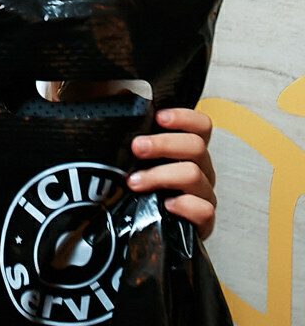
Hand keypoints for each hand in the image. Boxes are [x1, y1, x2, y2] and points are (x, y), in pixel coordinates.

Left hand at [128, 106, 216, 238]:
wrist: (140, 230)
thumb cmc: (138, 189)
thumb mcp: (132, 157)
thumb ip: (131, 130)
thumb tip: (121, 95)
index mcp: (187, 152)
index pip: (201, 126)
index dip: (185, 117)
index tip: (159, 117)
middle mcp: (200, 170)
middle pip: (196, 146)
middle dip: (163, 144)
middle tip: (136, 147)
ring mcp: (203, 196)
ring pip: (194, 175)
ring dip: (160, 175)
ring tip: (134, 182)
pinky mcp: (202, 223)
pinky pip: (204, 210)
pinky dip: (184, 205)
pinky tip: (165, 205)